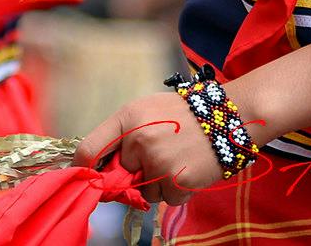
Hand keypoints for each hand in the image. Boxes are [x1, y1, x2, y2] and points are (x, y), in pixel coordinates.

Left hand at [73, 90, 231, 205]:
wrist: (227, 117)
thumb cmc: (183, 115)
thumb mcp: (147, 111)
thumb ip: (122, 135)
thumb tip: (99, 168)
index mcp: (128, 118)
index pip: (88, 150)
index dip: (83, 169)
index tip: (86, 177)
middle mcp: (139, 139)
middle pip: (118, 178)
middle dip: (133, 176)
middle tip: (155, 159)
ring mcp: (159, 161)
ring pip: (144, 191)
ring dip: (157, 184)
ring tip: (176, 159)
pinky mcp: (177, 180)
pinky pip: (166, 199)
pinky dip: (176, 190)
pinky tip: (188, 169)